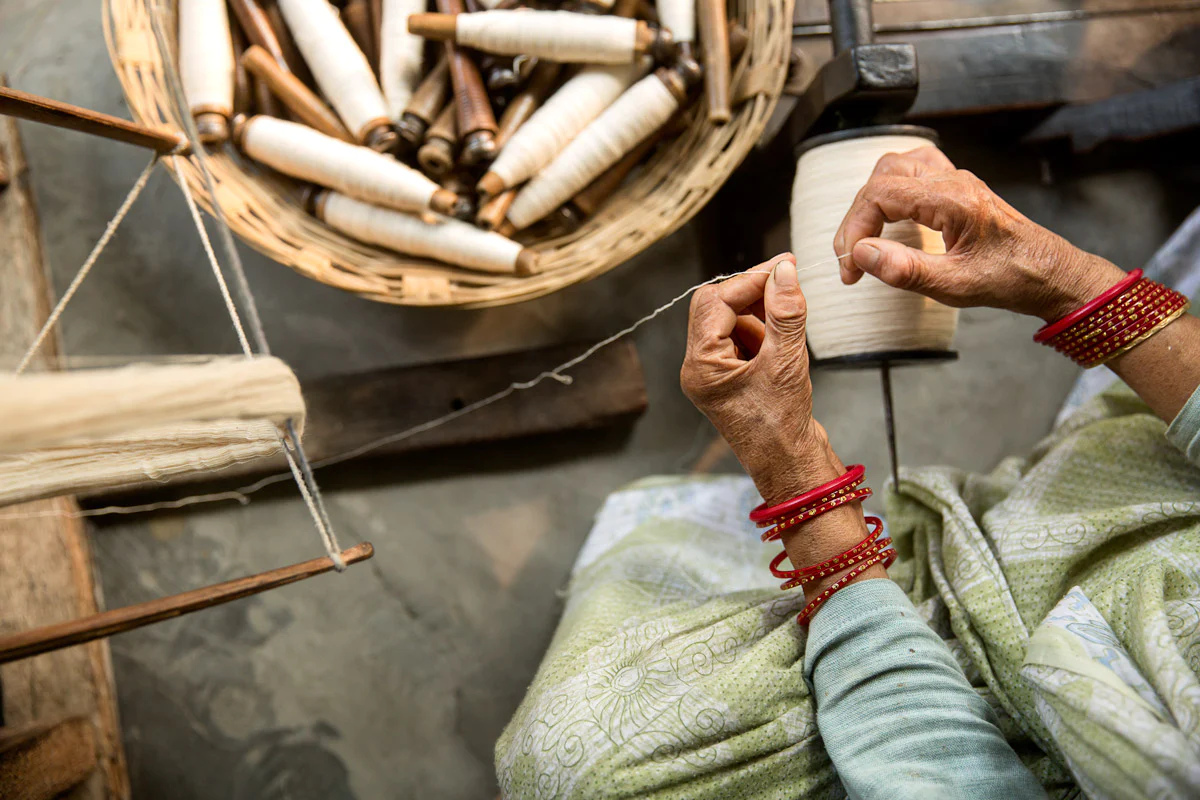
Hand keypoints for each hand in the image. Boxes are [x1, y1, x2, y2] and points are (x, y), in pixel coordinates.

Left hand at [681, 255, 841, 503]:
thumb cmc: (783, 429)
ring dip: (761, 312)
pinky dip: (765, 330)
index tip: (784, 267)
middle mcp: (700, 368)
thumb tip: (784, 272)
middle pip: (716, 307)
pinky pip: (743, 338)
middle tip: (787, 281)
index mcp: (700, 366)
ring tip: (791, 324)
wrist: (792, 468)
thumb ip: (785, 313)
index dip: (750, 280)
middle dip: (751, 293)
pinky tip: (786, 344)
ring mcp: (716, 373)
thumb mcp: (787, 363)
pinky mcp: (734, 377)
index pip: (715, 302)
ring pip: (731, 320)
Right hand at [834, 147, 1126, 321]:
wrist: (1050, 273)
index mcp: (952, 199)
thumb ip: (905, 270)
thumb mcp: (956, 286)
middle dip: (858, 218)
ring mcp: (956, 179)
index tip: (850, 268)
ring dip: (871, 199)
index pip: (880, 195)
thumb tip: (862, 255)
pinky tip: (887, 213)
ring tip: (865, 237)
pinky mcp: (957, 186)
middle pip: (882, 178)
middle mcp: (952, 180)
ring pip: (895, 167)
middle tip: (852, 260)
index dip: (854, 230)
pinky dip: (890, 188)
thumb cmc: (1011, 279)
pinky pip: (914, 168)